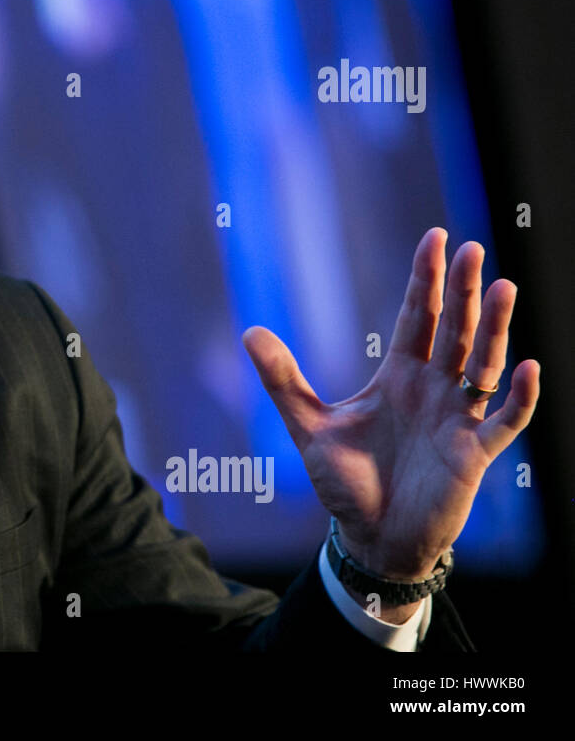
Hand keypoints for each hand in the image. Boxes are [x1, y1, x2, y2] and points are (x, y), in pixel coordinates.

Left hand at [241, 228, 539, 582]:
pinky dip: (518, 396)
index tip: (435, 237)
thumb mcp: (308, 426)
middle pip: (454, 329)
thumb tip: (250, 332)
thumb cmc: (345, 482)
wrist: (370, 537)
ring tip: (504, 288)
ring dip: (495, 329)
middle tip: (472, 248)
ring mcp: (457, 419)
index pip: (416, 317)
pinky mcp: (473, 454)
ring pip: (483, 364)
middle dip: (462, 290)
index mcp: (398, 377)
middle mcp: (433, 389)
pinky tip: (524, 367)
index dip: (425, 279)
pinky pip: (504, 421)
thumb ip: (283, 380)